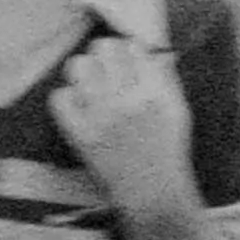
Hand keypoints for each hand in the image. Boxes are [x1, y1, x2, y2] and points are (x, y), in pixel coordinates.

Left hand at [48, 24, 195, 214]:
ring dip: (84, 72)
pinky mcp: (80, 134)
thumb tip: (149, 50)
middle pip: (102, 48)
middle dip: (104, 56)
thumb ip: (165, 77)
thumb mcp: (179, 110)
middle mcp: (126, 98)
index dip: (128, 50)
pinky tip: (79, 108)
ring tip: (91, 87)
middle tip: (107, 72)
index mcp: (154, 90)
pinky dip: (67, 99)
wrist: (152, 194)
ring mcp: (100, 116)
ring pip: (77, 66)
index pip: (132, 46)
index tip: (128, 61)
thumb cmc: (167, 151)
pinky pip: (60, 98)